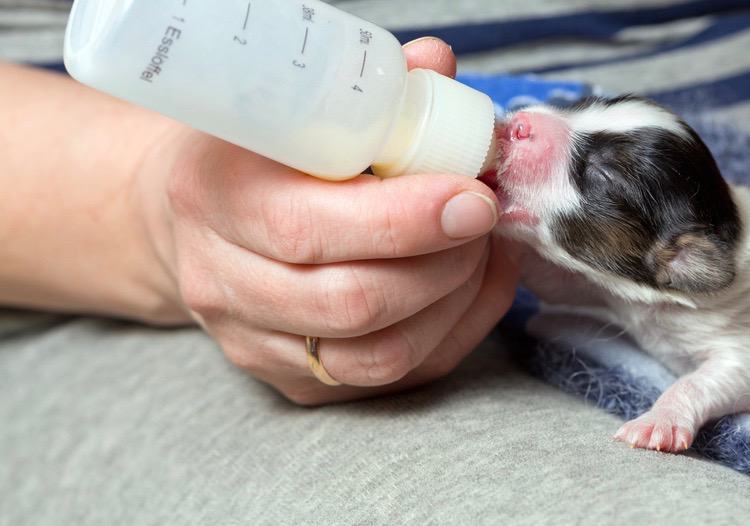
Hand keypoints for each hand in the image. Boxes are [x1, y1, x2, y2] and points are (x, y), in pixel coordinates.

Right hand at [134, 37, 518, 403]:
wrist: (194, 216)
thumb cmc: (257, 151)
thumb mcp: (292, 104)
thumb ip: (367, 89)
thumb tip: (438, 65)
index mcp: (216, 196)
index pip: (310, 231)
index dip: (406, 221)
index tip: (473, 196)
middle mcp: (223, 283)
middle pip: (352, 304)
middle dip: (445, 264)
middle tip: (483, 220)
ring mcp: (254, 343)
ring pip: (378, 357)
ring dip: (455, 303)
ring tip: (480, 251)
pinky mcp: (292, 383)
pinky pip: (392, 379)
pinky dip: (452, 332)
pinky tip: (473, 287)